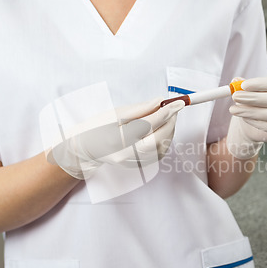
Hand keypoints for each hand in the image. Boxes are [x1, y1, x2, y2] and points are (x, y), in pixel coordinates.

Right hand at [47, 97, 184, 178]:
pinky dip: (165, 139)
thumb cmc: (99, 128)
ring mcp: (134, 163)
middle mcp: (126, 155)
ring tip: (167, 116)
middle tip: (175, 107)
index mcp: (117, 139)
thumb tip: (160, 101)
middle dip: (170, 122)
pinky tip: (162, 128)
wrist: (88, 149)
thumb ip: (140, 109)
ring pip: (162, 147)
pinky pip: (159, 153)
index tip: (178, 102)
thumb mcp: (116, 113)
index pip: (147, 125)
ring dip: (169, 130)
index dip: (165, 112)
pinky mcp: (140, 166)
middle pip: (158, 139)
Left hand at [226, 76, 266, 158]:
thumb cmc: (256, 105)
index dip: (259, 84)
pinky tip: (244, 118)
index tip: (243, 85)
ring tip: (234, 109)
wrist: (258, 126)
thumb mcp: (251, 93)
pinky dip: (254, 122)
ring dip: (249, 111)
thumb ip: (244, 86)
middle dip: (251, 98)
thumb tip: (235, 80)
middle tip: (235, 97)